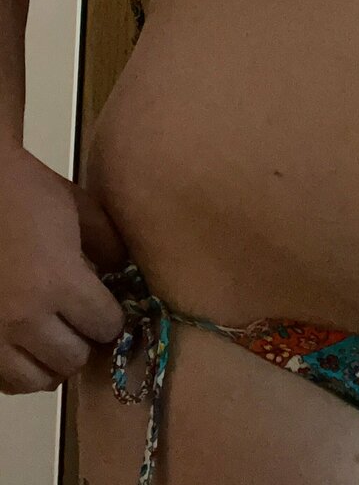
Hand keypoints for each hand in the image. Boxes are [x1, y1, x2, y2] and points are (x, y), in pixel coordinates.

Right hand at [0, 146, 127, 393]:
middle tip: (82, 323)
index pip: (106, 326)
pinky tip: (25, 346)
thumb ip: (109, 247)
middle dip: (85, 341)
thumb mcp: (80, 211)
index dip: (113, 317)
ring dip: (52, 362)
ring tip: (54, 338)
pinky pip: (2, 381)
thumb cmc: (28, 194)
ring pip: (37, 381)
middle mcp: (25, 317)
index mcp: (59, 282)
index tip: (108, 308)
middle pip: (74, 360)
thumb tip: (128, 278)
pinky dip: (19, 370)